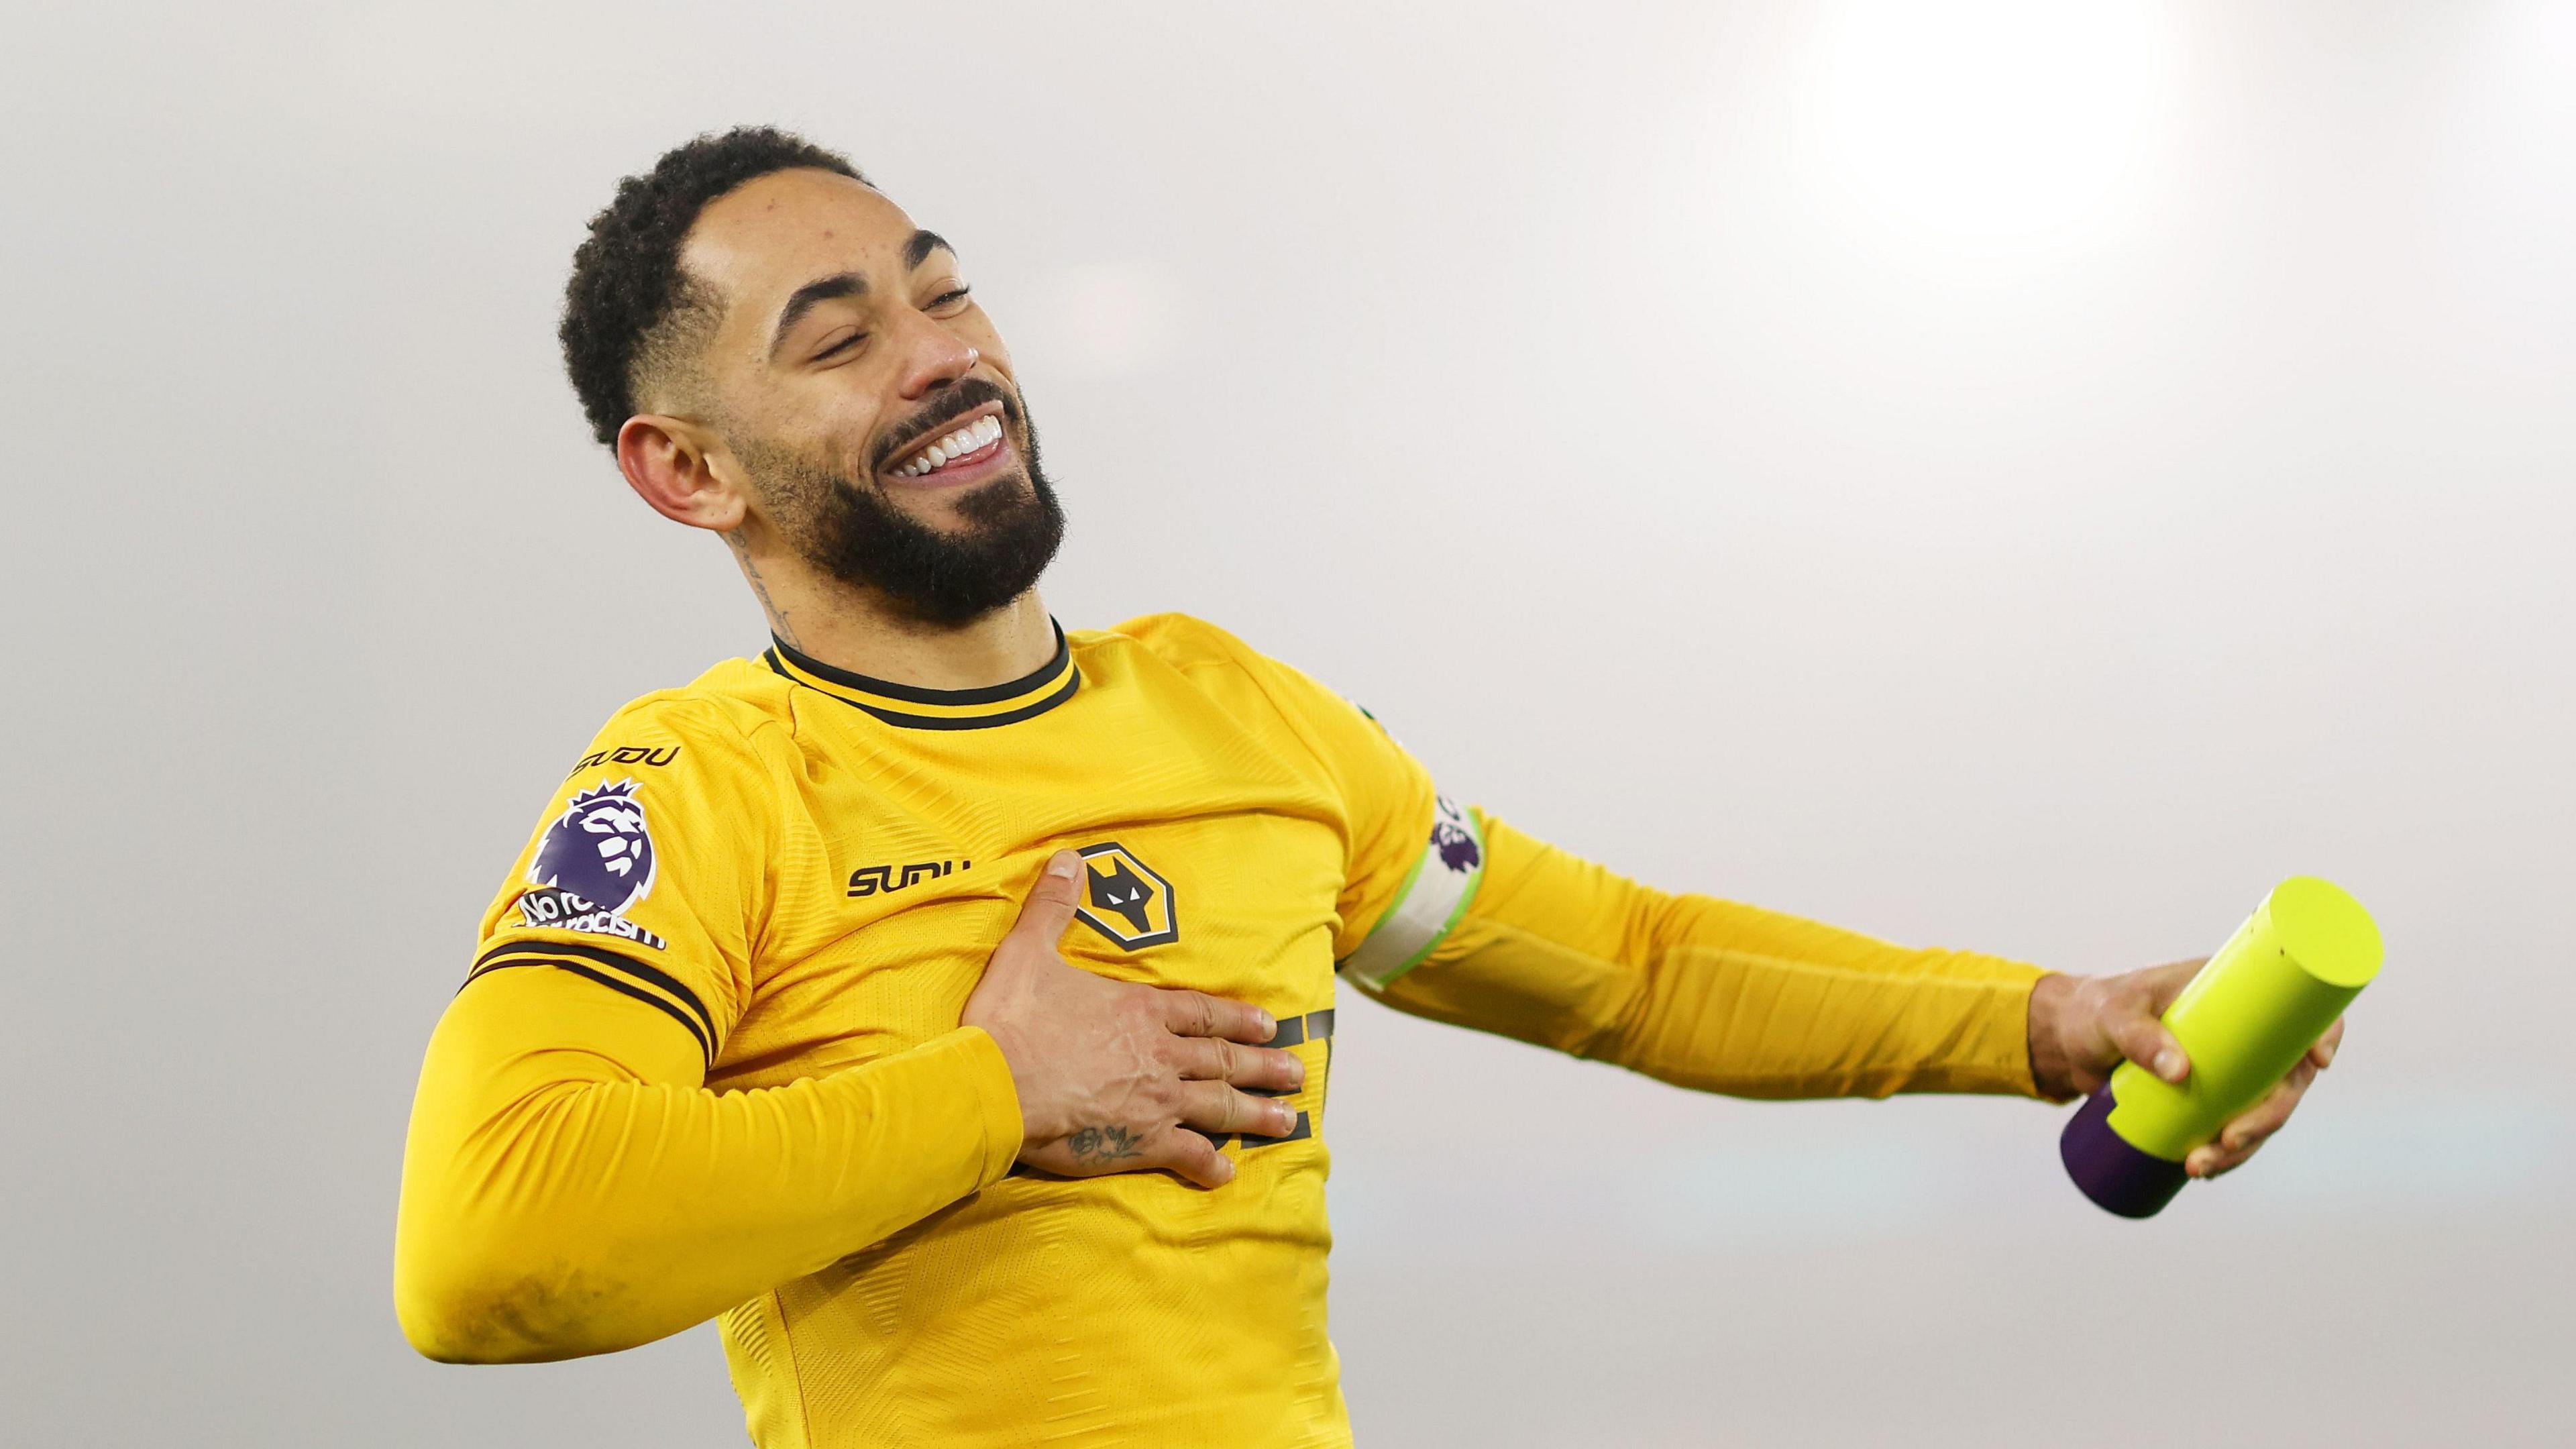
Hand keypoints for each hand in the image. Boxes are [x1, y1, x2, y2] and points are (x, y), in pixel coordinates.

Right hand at [962, 850, 1304, 1187]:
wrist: (995, 1082)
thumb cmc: (1010, 1019)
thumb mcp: (1028, 950)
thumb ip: (1053, 906)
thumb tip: (1067, 859)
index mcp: (1139, 1011)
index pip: (1202, 1013)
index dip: (1237, 1018)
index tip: (1268, 1024)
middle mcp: (1159, 1055)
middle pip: (1223, 1060)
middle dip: (1263, 1066)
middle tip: (1296, 1074)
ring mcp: (1155, 1100)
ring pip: (1219, 1106)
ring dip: (1255, 1113)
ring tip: (1287, 1120)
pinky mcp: (1139, 1142)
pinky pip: (1186, 1155)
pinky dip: (1209, 1166)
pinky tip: (1226, 1174)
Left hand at [2027, 960, 2344, 1179]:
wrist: (2065, 1040)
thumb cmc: (2093, 1011)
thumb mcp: (2111, 1015)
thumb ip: (2138, 1035)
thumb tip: (2180, 1073)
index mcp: (2230, 997)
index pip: (2294, 1010)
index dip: (2321, 1032)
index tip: (2317, 1062)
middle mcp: (2240, 1035)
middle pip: (2285, 1077)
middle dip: (2268, 1116)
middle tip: (2231, 1141)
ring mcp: (2227, 1070)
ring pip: (2260, 1112)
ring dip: (2243, 1146)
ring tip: (2200, 1166)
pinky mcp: (2207, 1099)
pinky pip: (2232, 1129)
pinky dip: (2225, 1153)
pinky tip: (2203, 1170)